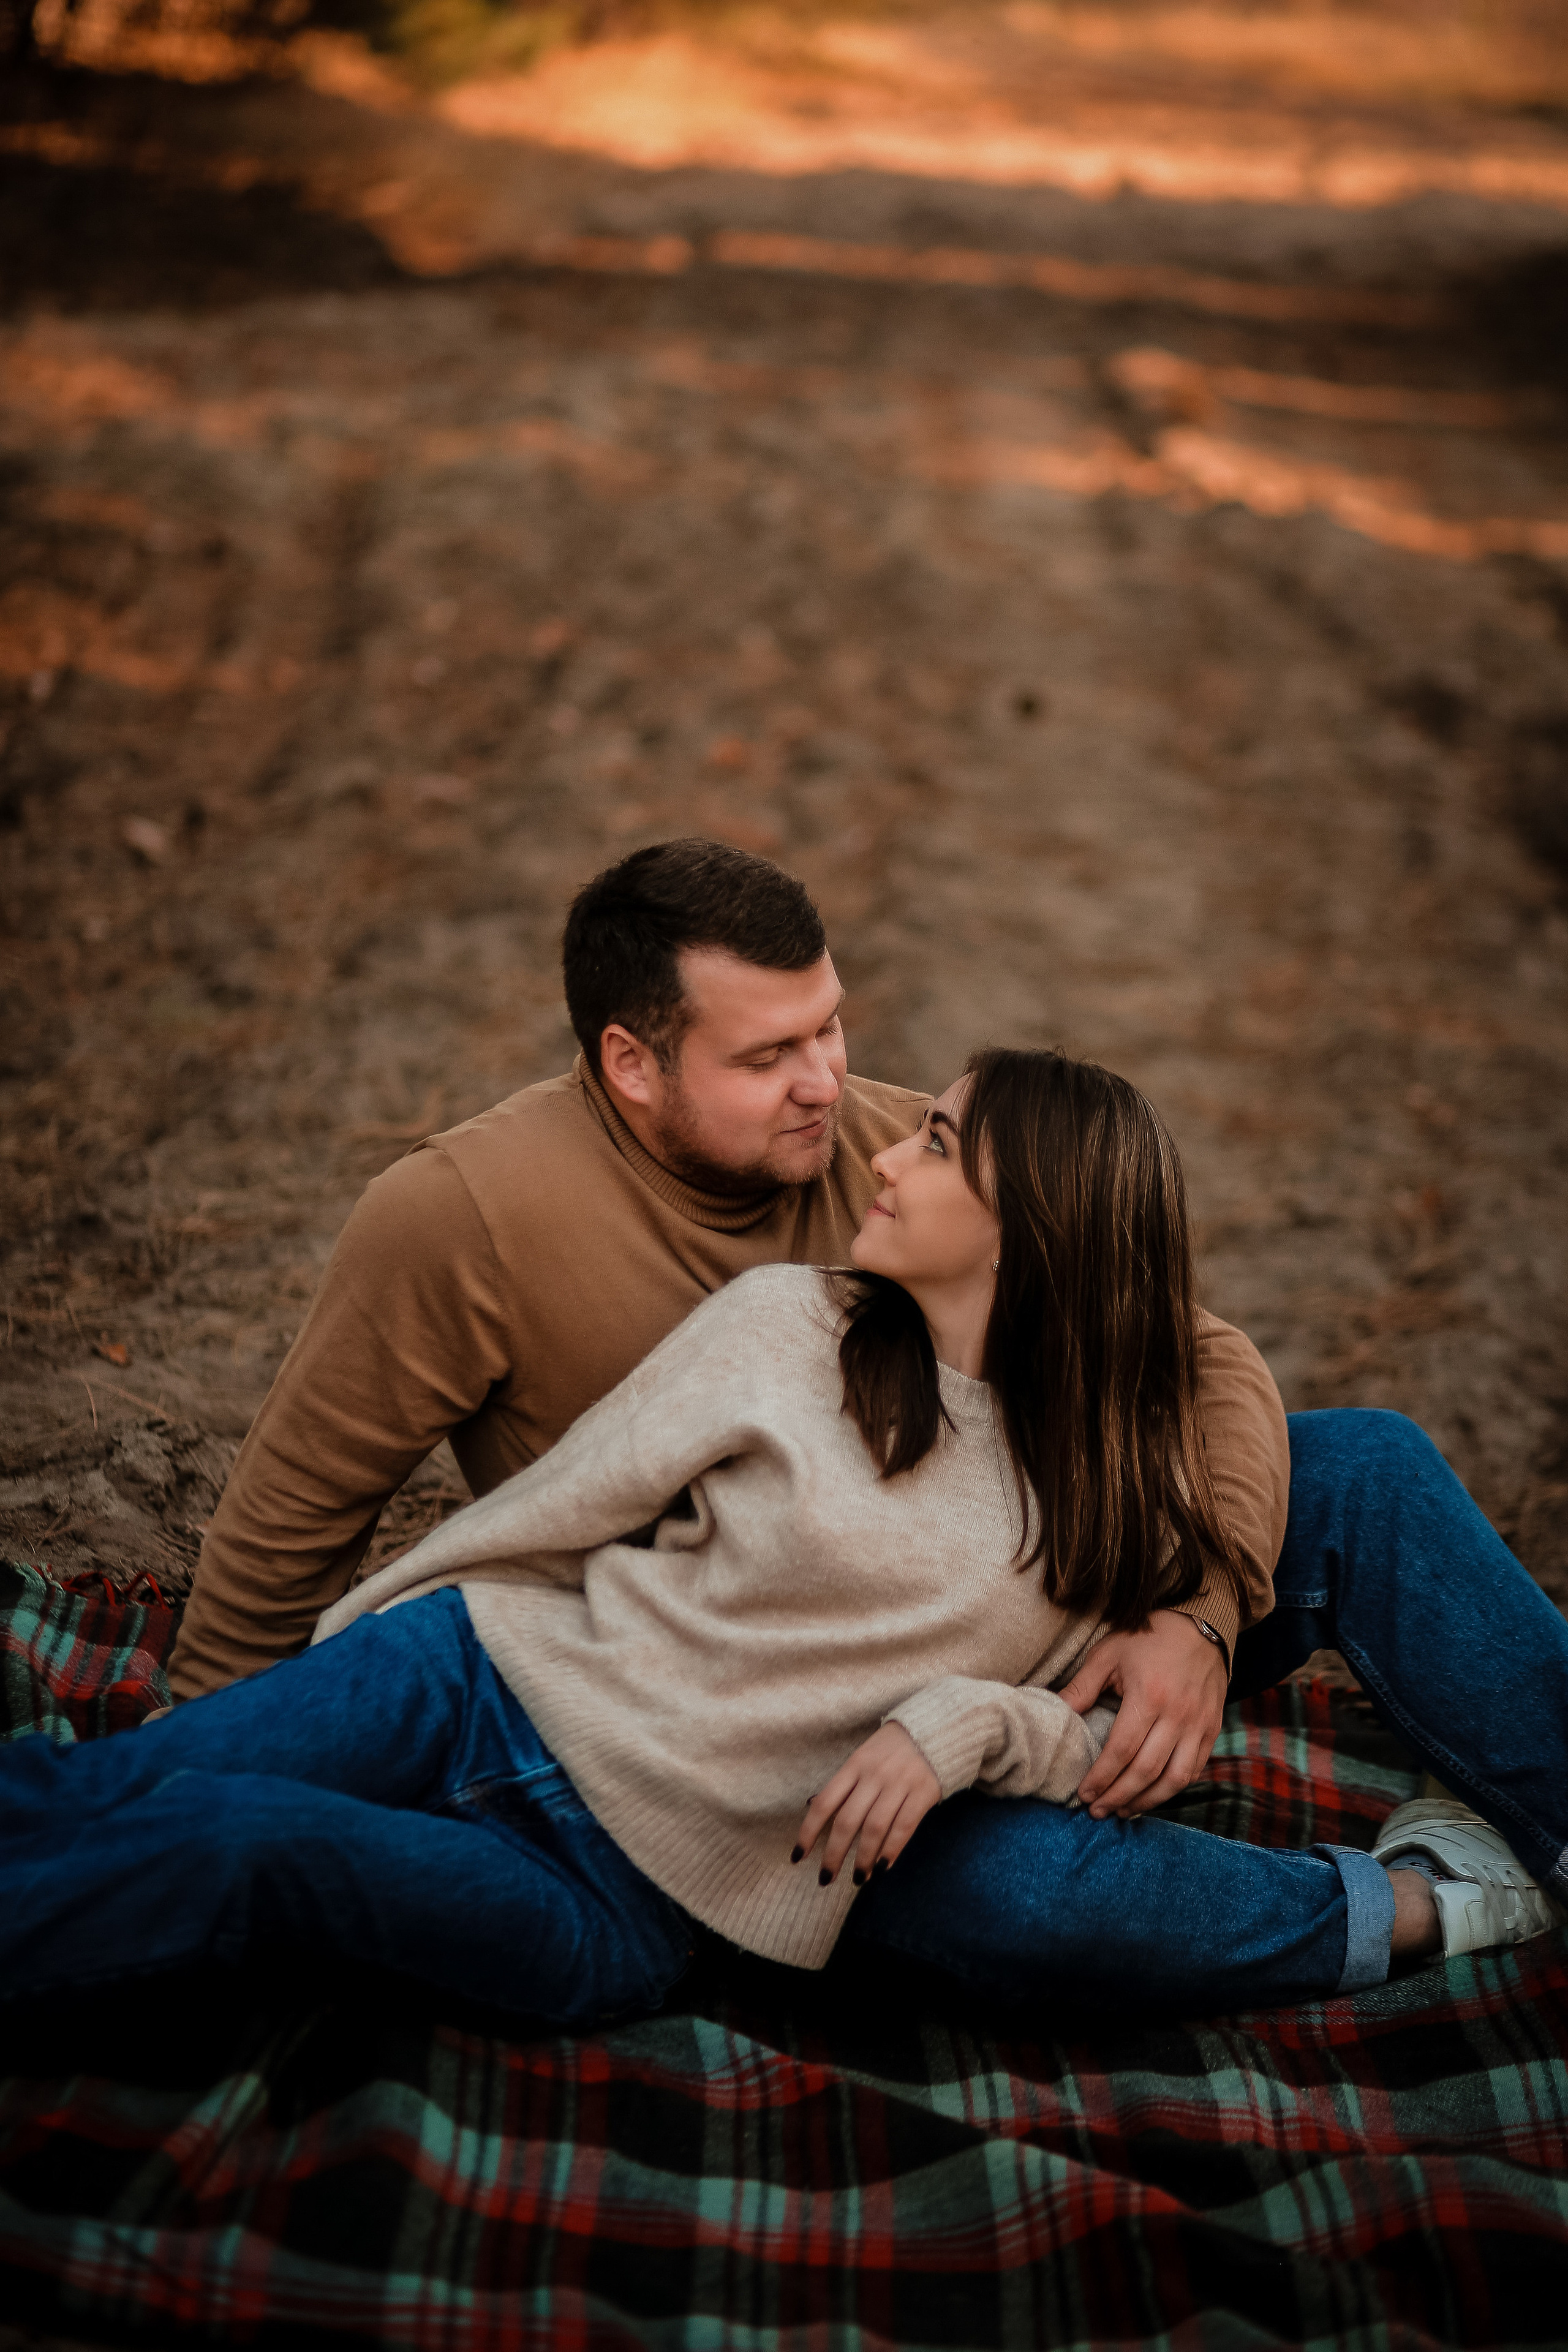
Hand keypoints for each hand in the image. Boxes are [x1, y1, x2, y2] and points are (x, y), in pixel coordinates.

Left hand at [793, 1723, 940, 1885]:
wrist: (935, 1729)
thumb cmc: (891, 1749)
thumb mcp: (863, 1756)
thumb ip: (843, 1784)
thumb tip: (812, 1807)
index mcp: (854, 1765)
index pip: (824, 1803)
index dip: (808, 1832)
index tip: (797, 1856)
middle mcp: (874, 1775)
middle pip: (847, 1821)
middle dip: (834, 1854)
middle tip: (826, 1879)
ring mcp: (899, 1784)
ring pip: (875, 1828)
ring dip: (864, 1859)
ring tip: (858, 1878)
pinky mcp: (923, 1792)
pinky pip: (904, 1827)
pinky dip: (892, 1849)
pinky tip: (883, 1867)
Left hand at [1060, 1611, 1227, 1819]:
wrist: (1199, 1623)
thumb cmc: (1147, 1636)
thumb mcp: (1108, 1654)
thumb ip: (1082, 1687)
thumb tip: (1055, 1713)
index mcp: (1149, 1696)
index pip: (1122, 1751)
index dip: (1102, 1778)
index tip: (1084, 1794)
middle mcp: (1178, 1715)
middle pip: (1146, 1771)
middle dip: (1119, 1796)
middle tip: (1098, 1811)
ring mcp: (1199, 1724)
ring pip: (1174, 1778)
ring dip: (1147, 1801)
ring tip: (1123, 1811)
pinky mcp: (1212, 1728)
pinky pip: (1195, 1769)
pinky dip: (1173, 1788)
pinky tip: (1153, 1795)